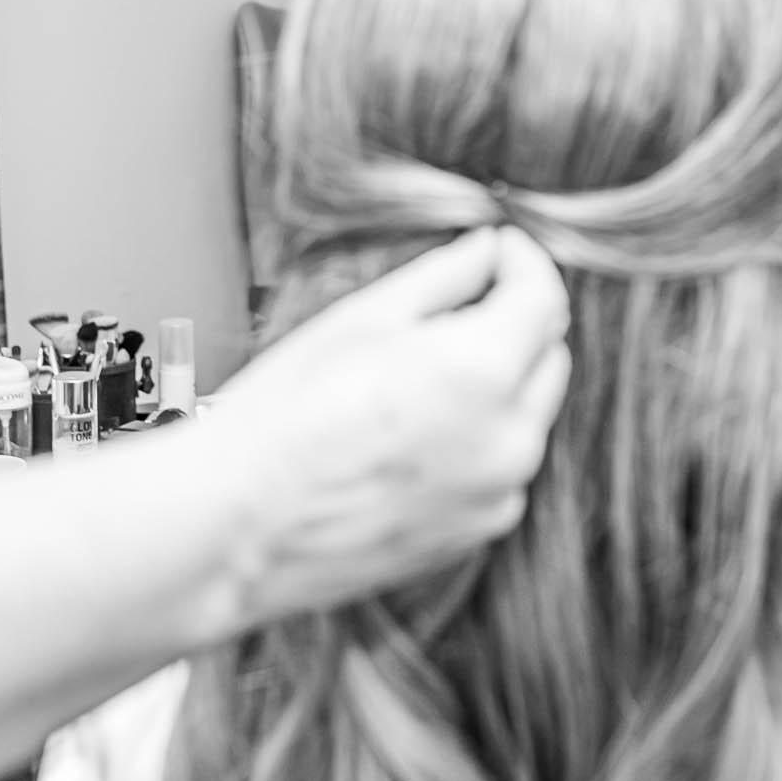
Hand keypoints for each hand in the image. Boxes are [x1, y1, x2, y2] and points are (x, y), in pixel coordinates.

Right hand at [211, 227, 570, 618]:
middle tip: (454, 309)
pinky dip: (479, 442)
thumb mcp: (361, 319)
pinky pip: (502, 467)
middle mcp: (510, 437)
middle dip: (514, 323)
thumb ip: (444, 276)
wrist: (232, 529)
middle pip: (548, 356)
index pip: (545, 298)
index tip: (502, 249)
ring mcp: (499, 492)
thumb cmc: (281, 420)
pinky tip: (411, 438)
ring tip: (413, 384)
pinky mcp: (480, 531)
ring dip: (498, 386)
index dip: (525, 262)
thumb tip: (489, 249)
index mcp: (484, 370)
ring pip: (528, 414)